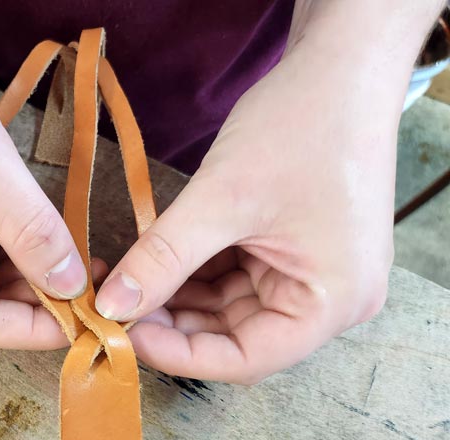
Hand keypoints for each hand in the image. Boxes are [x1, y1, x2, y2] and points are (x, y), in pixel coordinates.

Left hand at [92, 7, 420, 382]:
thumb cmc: (299, 128)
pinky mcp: (291, 252)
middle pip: (235, 335)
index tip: (123, 334)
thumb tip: (111, 303)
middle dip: (171, 321)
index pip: (246, 359)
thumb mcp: (222, 199)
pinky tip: (152, 263)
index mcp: (331, 302)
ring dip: (176, 297)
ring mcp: (310, 275)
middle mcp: (327, 300)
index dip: (180, 354)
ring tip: (125, 282)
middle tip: (114, 305)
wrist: (339, 69)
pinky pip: (233, 277)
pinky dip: (192, 272)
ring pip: (228, 307)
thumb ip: (163, 257)